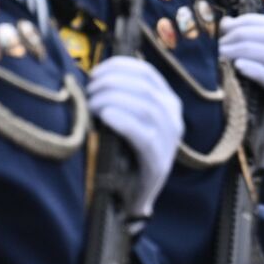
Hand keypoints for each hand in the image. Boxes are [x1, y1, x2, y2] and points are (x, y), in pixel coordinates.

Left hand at [87, 56, 181, 218]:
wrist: (132, 196)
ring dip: (114, 100)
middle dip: (112, 83)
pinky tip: (106, 116)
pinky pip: (143, 135)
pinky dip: (123, 121)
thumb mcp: (127, 117)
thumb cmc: (124, 152)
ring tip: (93, 105)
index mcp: (167, 101)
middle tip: (89, 92)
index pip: (146, 72)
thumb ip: (120, 96)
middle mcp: (173, 116)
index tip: (95, 72)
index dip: (119, 67)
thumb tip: (96, 75)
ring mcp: (169, 140)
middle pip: (144, 87)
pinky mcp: (159, 161)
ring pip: (145, 107)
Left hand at [219, 15, 263, 168]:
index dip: (249, 21)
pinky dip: (255, 69)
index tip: (224, 27)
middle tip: (218, 44)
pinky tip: (237, 68)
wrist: (258, 143)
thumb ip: (235, 47)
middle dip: (243, 34)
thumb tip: (223, 23)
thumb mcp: (238, 71)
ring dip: (245, 48)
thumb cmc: (245, 105)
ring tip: (223, 54)